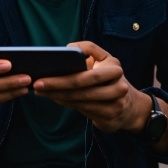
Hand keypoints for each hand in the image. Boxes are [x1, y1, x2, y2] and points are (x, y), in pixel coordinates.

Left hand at [32, 41, 150, 132]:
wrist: (130, 106)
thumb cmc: (108, 77)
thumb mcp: (103, 59)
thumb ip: (87, 49)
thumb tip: (66, 49)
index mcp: (114, 67)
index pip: (88, 73)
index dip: (64, 75)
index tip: (44, 72)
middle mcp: (118, 86)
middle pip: (82, 88)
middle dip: (57, 86)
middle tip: (37, 85)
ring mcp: (116, 104)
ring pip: (81, 100)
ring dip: (58, 96)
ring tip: (41, 91)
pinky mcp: (111, 118)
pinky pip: (83, 110)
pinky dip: (67, 103)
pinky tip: (55, 98)